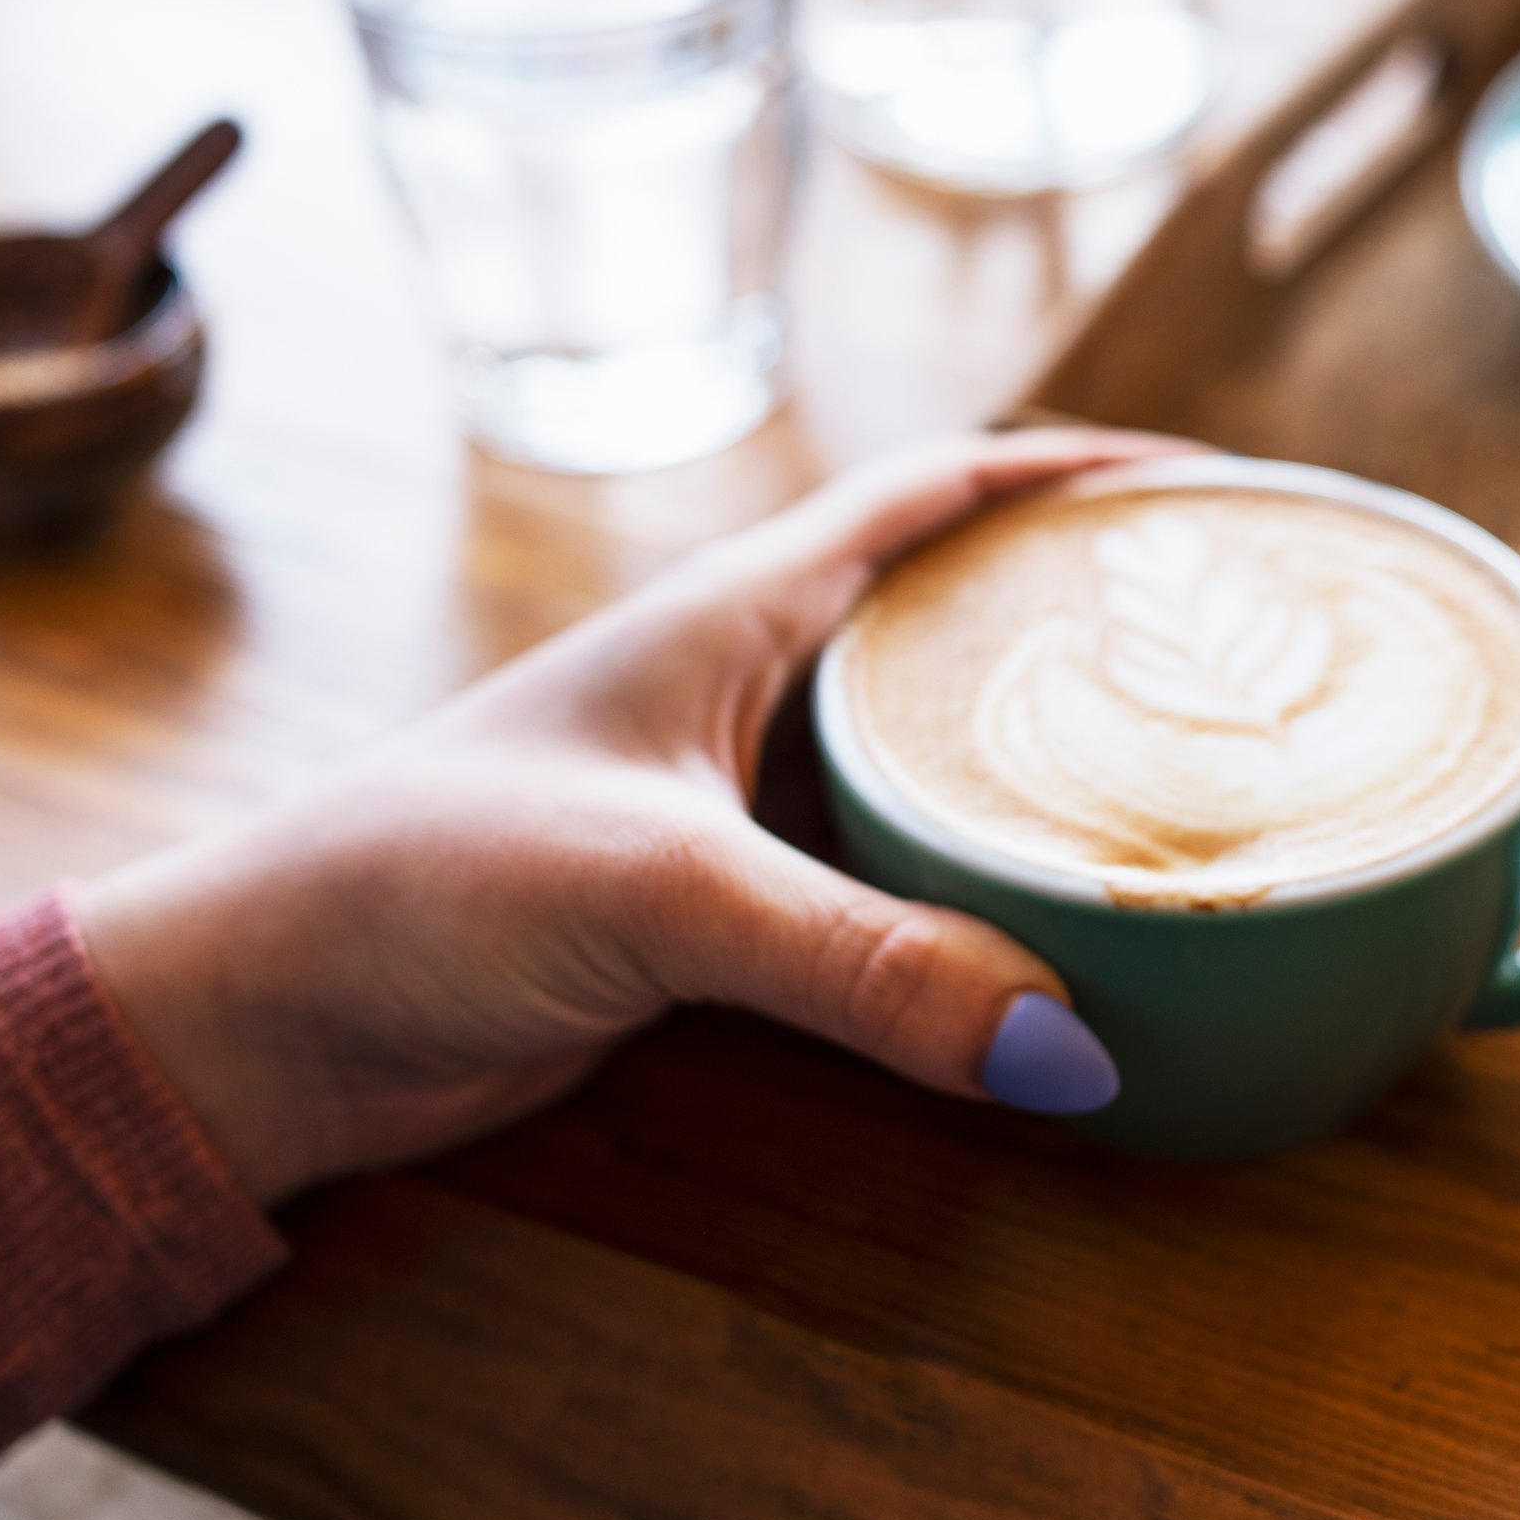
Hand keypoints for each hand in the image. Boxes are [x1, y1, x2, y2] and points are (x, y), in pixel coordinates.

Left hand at [73, 428, 1182, 1204]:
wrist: (261, 1016)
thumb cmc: (418, 889)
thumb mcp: (658, 898)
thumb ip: (864, 965)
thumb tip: (1077, 1046)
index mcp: (736, 614)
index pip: (945, 493)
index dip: (1086, 473)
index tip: (1226, 490)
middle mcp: (748, 688)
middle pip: (964, 623)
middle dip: (1103, 623)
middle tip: (1258, 658)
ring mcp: (734, 806)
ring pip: (935, 764)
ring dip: (1050, 773)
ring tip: (1202, 800)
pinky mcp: (718, 921)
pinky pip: (894, 888)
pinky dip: (985, 901)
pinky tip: (1061, 943)